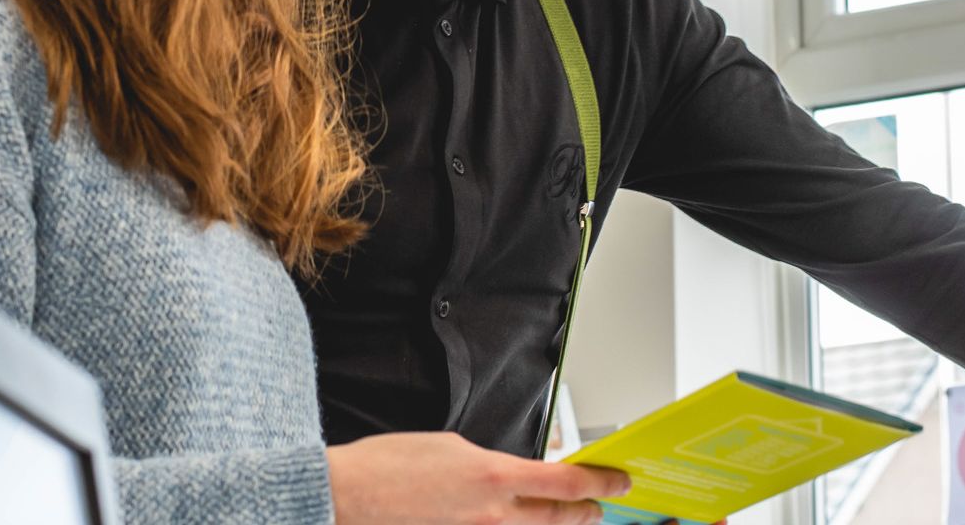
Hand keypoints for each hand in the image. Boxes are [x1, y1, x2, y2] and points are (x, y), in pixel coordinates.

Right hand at [326, 432, 629, 524]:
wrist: (347, 498)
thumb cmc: (387, 467)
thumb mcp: (451, 447)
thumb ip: (491, 464)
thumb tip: (510, 477)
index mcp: (495, 477)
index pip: (568, 484)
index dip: (601, 482)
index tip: (617, 480)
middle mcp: (494, 517)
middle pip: (561, 519)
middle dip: (587, 512)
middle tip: (598, 506)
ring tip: (569, 520)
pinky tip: (513, 524)